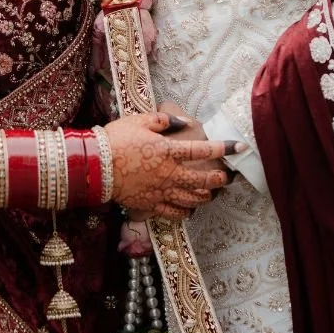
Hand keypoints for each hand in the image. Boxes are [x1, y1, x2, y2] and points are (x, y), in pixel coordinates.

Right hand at [104, 109, 244, 220]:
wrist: (94, 166)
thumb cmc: (116, 139)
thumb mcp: (139, 121)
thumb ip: (164, 120)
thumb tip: (183, 121)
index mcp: (167, 150)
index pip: (203, 149)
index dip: (224, 147)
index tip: (239, 146)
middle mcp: (169, 173)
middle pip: (203, 179)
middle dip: (220, 179)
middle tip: (227, 177)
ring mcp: (161, 191)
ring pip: (192, 198)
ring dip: (206, 195)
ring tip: (211, 192)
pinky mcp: (151, 204)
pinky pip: (174, 212)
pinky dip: (186, 211)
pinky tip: (190, 208)